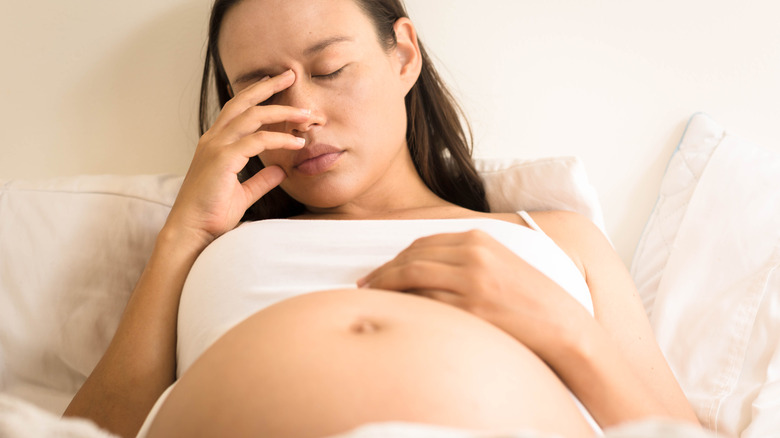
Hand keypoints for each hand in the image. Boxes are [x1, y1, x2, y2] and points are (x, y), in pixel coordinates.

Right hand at [164, 70, 310, 247]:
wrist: (193, 232)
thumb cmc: (212, 214)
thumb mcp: (243, 194)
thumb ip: (260, 180)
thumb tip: (281, 170)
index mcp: (215, 144)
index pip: (238, 109)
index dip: (258, 95)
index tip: (279, 85)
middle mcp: (213, 139)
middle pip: (243, 101)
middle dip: (268, 85)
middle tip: (291, 74)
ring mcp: (216, 147)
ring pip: (252, 116)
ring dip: (282, 112)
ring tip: (306, 114)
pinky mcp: (223, 159)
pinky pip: (257, 141)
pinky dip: (279, 139)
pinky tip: (297, 144)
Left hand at [357, 229, 592, 360]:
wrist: (562, 327)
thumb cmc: (529, 300)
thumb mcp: (499, 265)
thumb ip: (464, 259)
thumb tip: (420, 268)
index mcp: (479, 240)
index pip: (423, 243)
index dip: (395, 257)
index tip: (378, 270)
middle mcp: (473, 257)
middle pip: (412, 259)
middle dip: (382, 272)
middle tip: (364, 285)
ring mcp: (472, 283)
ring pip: (412, 278)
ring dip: (385, 287)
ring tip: (371, 297)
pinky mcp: (472, 310)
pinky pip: (425, 303)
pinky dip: (404, 305)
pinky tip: (394, 312)